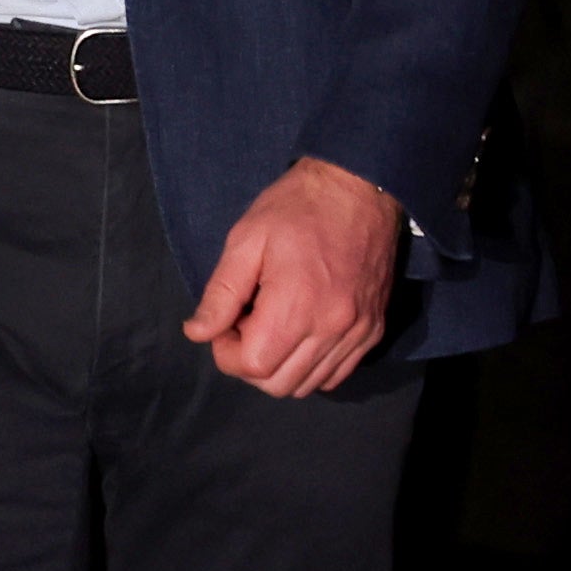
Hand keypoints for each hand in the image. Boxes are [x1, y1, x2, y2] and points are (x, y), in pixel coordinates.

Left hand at [182, 157, 399, 395]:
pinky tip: (300, 334)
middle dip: (250, 364)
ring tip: (273, 326)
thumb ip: (220, 294)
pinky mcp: (374, 330)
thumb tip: (197, 333)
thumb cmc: (297, 207)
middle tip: (245, 324)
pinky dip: (312, 366)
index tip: (226, 323)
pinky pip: (337, 374)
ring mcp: (359, 332)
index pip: (252, 366)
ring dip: (280, 367)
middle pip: (279, 384)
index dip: (226, 353)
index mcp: (297, 306)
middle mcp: (333, 328)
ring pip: (309, 385)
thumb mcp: (246, 240)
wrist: (361, 186)